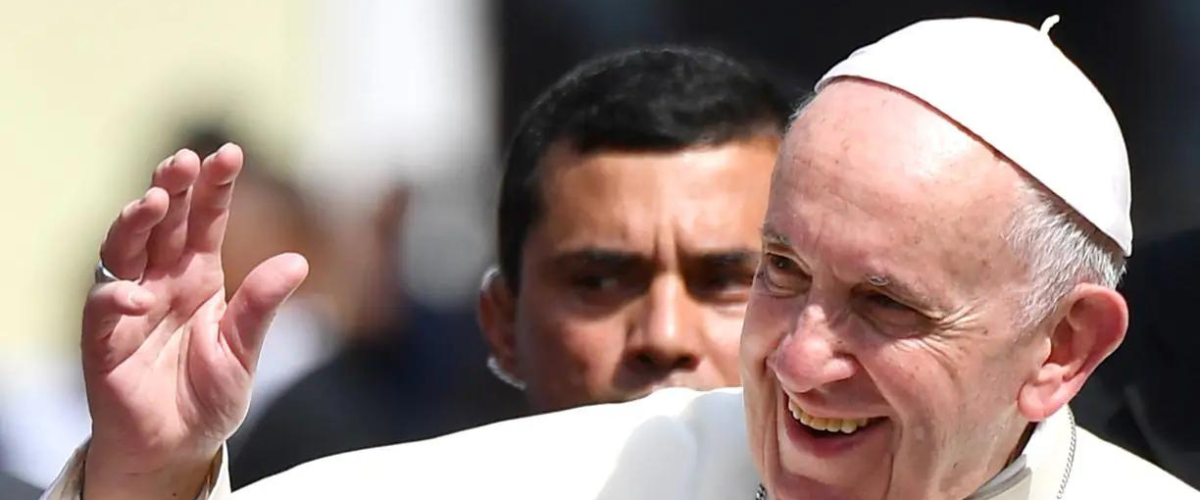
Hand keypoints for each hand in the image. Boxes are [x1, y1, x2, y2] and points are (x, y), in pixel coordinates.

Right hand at [80, 144, 308, 498]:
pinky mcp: (104, 341)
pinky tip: (137, 296)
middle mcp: (161, 281)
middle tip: (185, 159)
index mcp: (198, 276)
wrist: (176, 447)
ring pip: (124, 251)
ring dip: (136, 223)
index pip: (206, 221)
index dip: (215, 187)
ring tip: (155, 201)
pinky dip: (116, 299)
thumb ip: (262, 307)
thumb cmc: (208, 395)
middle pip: (162, 222)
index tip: (230, 153)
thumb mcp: (244, 351)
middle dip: (172, 187)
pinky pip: (103, 310)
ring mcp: (130, 307)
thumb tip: (298, 261)